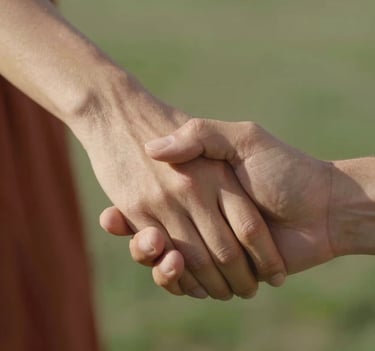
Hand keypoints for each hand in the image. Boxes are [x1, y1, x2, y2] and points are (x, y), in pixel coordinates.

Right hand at [80, 78, 285, 299]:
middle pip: (154, 237)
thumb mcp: (242, 139)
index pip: (150, 203)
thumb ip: (202, 136)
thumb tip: (154, 148)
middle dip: (139, 242)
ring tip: (151, 249)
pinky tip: (170, 268)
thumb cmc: (284, 167)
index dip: (127, 214)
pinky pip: (190, 280)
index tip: (111, 215)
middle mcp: (199, 217)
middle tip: (133, 232)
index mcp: (198, 189)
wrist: (324, 205)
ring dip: (152, 262)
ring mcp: (210, 244)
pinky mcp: (224, 269)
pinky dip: (176, 280)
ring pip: (168, 260)